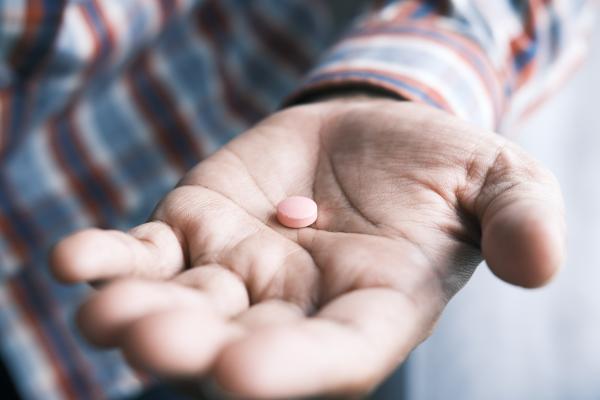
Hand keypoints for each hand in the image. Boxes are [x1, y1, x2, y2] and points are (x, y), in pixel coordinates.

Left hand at [50, 99, 564, 398]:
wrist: (374, 135)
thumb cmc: (440, 169)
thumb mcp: (497, 182)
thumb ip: (518, 218)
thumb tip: (540, 264)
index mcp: (370, 311)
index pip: (333, 357)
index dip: (291, 372)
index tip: (240, 377)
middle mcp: (296, 308)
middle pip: (240, 345)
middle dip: (192, 350)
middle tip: (147, 342)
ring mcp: (237, 274)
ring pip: (182, 308)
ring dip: (139, 313)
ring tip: (104, 312)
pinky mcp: (195, 230)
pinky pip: (146, 256)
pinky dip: (110, 259)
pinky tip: (74, 261)